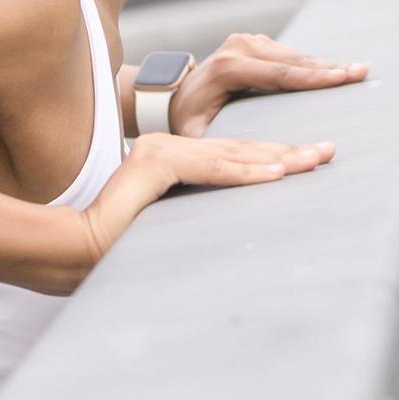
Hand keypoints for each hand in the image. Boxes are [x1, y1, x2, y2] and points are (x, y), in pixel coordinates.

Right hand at [72, 129, 336, 278]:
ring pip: (231, 156)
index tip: (308, 161)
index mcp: (171, 162)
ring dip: (277, 158)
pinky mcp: (153, 161)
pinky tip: (275, 173)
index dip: (272, 158)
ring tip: (313, 160)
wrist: (71, 251)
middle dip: (287, 152)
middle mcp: (168, 148)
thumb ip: (195, 221)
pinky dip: (244, 172)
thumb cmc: (115, 250)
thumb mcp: (168, 229)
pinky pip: (210, 168)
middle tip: (327, 152)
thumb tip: (233, 238)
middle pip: (240, 152)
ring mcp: (160, 149)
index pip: (232, 159)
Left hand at [133, 33, 370, 137]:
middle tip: (361, 72)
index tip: (341, 78)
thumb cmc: (184, 124)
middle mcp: (238, 47)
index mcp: (228, 67)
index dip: (312, 77)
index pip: (279, 73)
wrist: (169, 97)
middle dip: (329, 68)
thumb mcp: (195, 138)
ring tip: (356, 71)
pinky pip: (289, 55)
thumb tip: (240, 163)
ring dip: (325, 65)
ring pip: (294, 55)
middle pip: (293, 60)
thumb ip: (216, 145)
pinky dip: (313, 64)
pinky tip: (336, 71)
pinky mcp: (255, 43)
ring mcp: (247, 41)